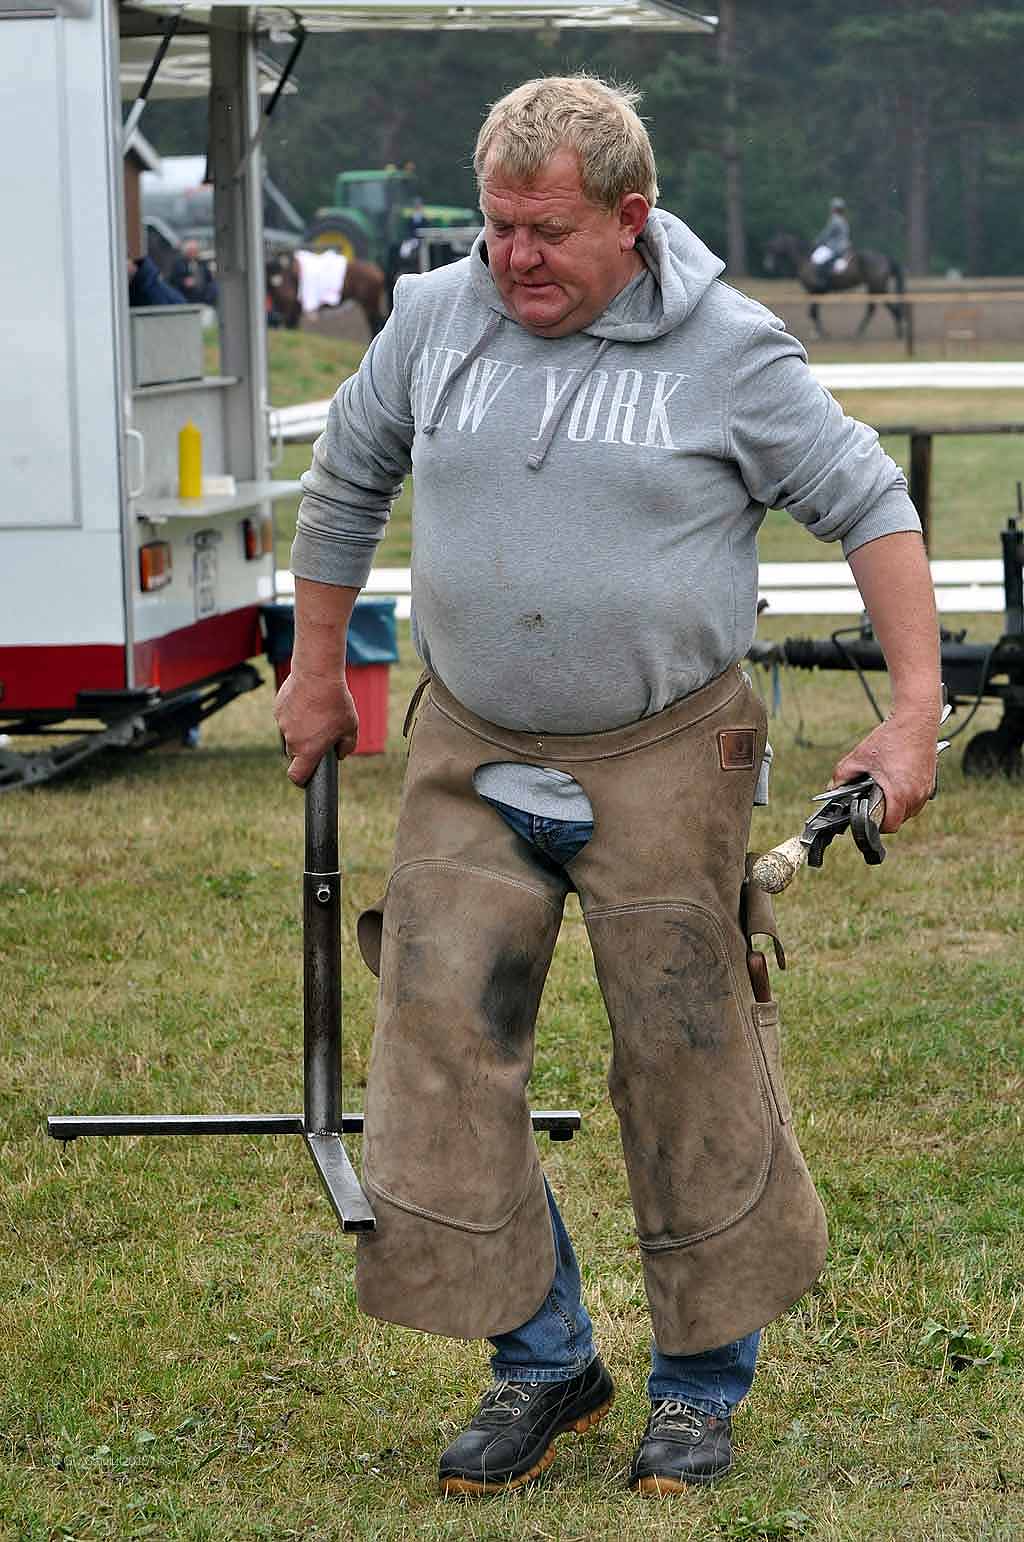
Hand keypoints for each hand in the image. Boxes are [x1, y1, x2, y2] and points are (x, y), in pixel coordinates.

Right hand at [273, 668, 358, 785]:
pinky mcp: (277, 710)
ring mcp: (282, 725)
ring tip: (316, 712)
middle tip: (321, 734)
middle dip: (305, 749)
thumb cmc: (336, 703)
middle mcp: (292, 741)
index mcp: (309, 750)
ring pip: (291, 734)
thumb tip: (340, 755)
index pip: (296, 776)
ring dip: (301, 729)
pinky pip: (286, 718)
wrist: (317, 675)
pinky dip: (294, 714)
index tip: (306, 777)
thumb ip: (347, 746)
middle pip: (295, 753)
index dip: (300, 780)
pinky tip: (306, 702)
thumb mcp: (351, 727)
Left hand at [829, 708, 938, 832]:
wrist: (916, 720)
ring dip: (897, 807)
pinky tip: (896, 784)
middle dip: (884, 814)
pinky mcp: (931, 782)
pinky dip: (907, 797)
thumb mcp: (859, 757)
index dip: (875, 825)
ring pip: (909, 811)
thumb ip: (841, 775)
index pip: (889, 826)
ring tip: (884, 792)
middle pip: (899, 820)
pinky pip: (917, 800)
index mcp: (899, 794)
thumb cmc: (891, 738)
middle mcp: (916, 795)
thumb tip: (832, 789)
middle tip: (872, 801)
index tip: (867, 815)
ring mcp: (926, 790)